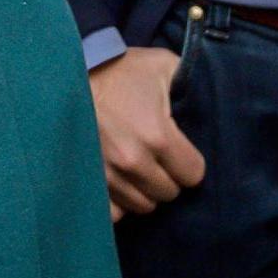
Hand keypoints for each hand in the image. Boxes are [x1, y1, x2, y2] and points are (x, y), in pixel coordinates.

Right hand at [88, 45, 206, 220]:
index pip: (193, 175)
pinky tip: (120, 182)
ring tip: (138, 165)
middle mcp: (133, 161)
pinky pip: (113, 213)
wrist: (66, 71)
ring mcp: (108, 174)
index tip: (179, 148)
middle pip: (168, 194)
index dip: (189, 161)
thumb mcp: (162, 64)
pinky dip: (119, 202)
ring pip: (142, 205)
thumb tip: (211, 100)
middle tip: (157, 155)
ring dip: (144, 189)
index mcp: (158, 136)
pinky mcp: (88, 180)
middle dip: (168, 176)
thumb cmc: (119, 68)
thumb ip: (191, 84)